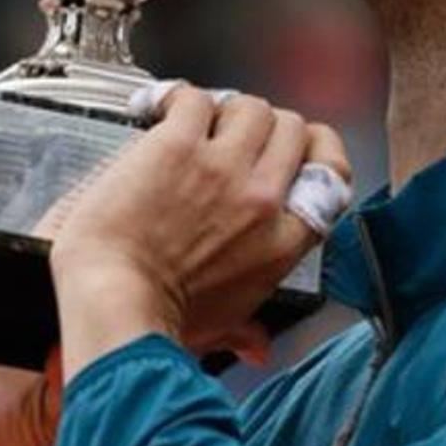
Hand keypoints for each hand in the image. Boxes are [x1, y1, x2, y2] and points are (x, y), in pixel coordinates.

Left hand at [46, 86, 348, 380]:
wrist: (114, 303)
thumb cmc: (159, 322)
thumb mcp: (219, 327)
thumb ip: (245, 329)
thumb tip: (256, 348)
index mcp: (280, 242)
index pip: (331, 175)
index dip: (318, 152)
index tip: (299, 146)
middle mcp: (261, 199)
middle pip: (292, 129)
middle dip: (267, 125)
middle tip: (236, 131)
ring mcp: (222, 167)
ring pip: (252, 106)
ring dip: (227, 108)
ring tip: (199, 120)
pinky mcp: (177, 145)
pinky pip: (196, 98)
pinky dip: (179, 98)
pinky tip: (160, 110)